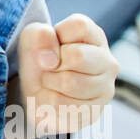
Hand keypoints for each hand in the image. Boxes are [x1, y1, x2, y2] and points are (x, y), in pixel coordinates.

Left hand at [15, 14, 117, 135]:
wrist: (34, 93)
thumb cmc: (38, 59)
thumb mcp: (32, 38)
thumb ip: (39, 35)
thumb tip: (50, 58)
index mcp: (94, 36)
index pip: (80, 26)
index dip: (56, 36)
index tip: (50, 45)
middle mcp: (107, 61)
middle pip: (78, 55)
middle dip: (51, 62)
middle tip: (48, 67)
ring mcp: (105, 89)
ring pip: (70, 83)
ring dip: (48, 83)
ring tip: (49, 82)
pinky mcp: (94, 112)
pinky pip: (64, 106)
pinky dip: (47, 102)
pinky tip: (51, 98)